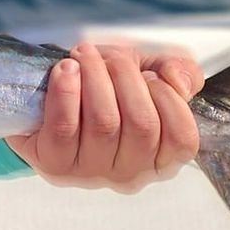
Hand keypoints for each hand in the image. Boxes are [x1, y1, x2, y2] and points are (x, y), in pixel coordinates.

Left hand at [5, 41, 203, 192]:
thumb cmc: (106, 88)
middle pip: (141, 125)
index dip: (168, 99)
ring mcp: (91, 173)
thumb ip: (178, 72)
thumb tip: (179, 82)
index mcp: (161, 160)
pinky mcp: (54, 164)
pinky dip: (66, 91)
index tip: (148, 74)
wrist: (48, 99)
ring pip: (104, 123)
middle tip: (112, 56)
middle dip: (127, 78)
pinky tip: (66, 69)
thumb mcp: (148, 73)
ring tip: (85, 55)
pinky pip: (64, 127)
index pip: (182, 138)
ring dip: (95, 77)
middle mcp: (130, 174)